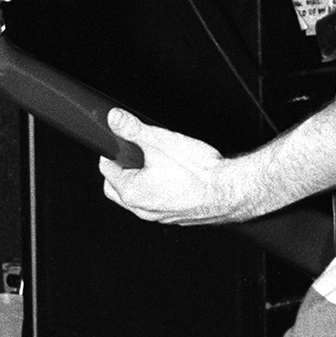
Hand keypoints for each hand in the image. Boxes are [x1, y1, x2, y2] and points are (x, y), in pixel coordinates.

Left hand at [99, 108, 233, 224]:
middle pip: (117, 187)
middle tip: (133, 150)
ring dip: (140, 178)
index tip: (119, 140)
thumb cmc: (197, 172)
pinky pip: (158, 202)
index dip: (112, 149)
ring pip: (139, 196)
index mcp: (132, 193)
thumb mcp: (158, 140)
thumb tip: (115, 120)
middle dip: (121, 167)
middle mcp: (143, 209)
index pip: (107, 168)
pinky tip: (173, 174)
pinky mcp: (177, 216)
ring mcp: (161, 216)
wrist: (229, 191)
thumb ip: (132, 129)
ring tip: (156, 159)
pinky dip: (158, 188)